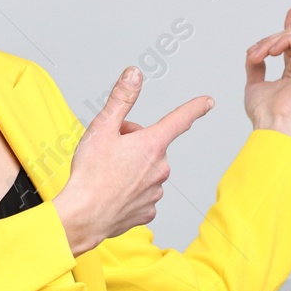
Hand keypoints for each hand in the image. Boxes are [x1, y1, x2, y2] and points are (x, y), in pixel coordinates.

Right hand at [53, 66, 213, 254]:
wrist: (83, 216)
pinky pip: (142, 194)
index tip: (207, 102)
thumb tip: (135, 75)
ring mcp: (156, 191)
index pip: (179, 119)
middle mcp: (160, 168)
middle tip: (108, 151)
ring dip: (131, 167)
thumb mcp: (101, 128)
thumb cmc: (90, 174)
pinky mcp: (148, 210)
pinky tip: (112, 193)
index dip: (194, 108)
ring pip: (146, 170)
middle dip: (132, 143)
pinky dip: (129, 191)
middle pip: (151, 145)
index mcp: (151, 145)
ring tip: (107, 174)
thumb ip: (121, 99)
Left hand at [244, 7, 290, 138]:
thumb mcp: (254, 82)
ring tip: (260, 55)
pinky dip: (283, 41)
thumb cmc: (264, 110)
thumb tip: (255, 52)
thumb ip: (256, 66)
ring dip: (271, 42)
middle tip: (253, 54)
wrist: (271, 120)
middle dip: (265, 42)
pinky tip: (273, 51)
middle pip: (286, 38)